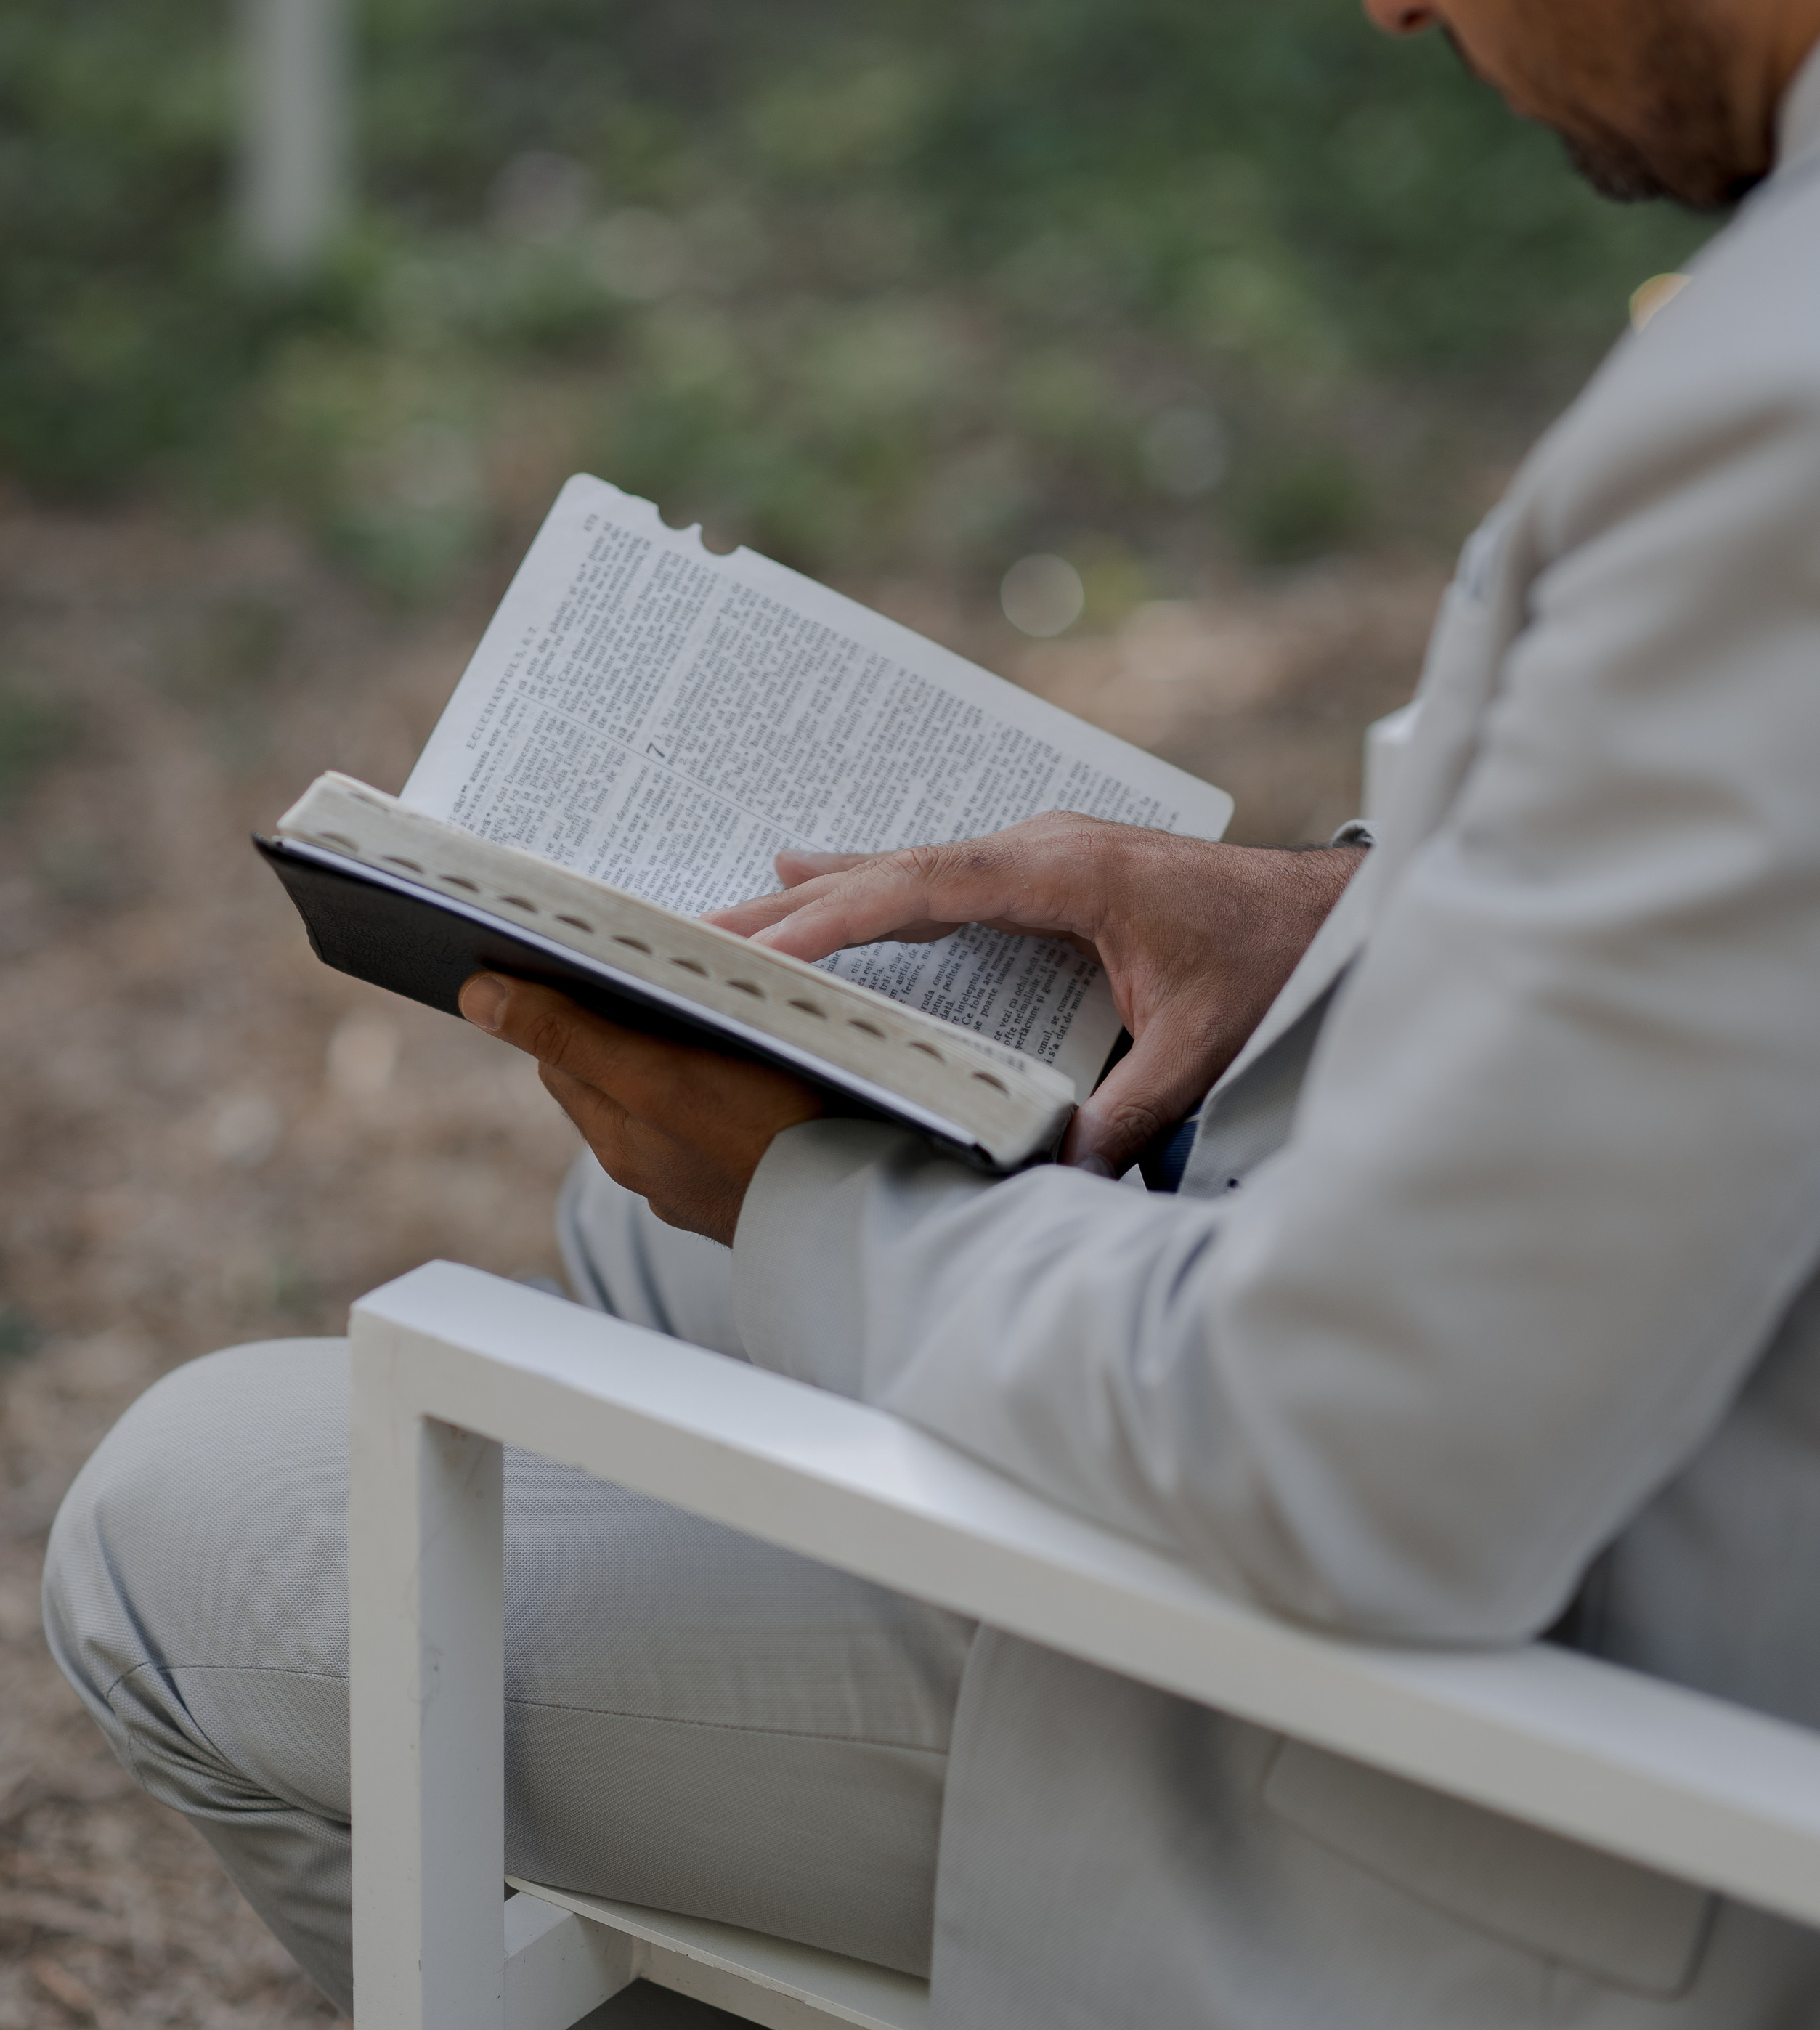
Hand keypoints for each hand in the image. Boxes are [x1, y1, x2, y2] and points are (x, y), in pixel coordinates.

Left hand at [459, 974, 820, 1244]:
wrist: (863, 1209)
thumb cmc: (769, 1133)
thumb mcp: (657, 1071)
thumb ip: (570, 1032)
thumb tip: (477, 998)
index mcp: (618, 1133)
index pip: (561, 1049)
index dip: (564, 997)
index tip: (578, 953)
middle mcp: (646, 1164)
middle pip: (604, 1073)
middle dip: (609, 1024)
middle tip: (637, 972)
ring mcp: (696, 1181)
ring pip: (658, 1099)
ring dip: (663, 1058)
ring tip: (698, 1015)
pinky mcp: (743, 1189)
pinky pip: (708, 1128)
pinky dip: (709, 1094)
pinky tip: (746, 1078)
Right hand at [707, 815, 1363, 1175]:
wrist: (1331, 908)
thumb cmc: (1273, 958)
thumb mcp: (1202, 1045)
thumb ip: (1127, 1113)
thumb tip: (1057, 1181)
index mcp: (1068, 871)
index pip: (927, 885)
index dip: (841, 912)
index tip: (768, 942)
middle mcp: (1041, 849)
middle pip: (894, 871)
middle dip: (795, 904)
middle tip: (699, 932)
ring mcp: (1039, 853)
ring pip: (906, 869)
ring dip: (821, 892)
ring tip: (728, 914)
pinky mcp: (1044, 871)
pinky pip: (936, 878)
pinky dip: (871, 886)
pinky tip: (822, 879)